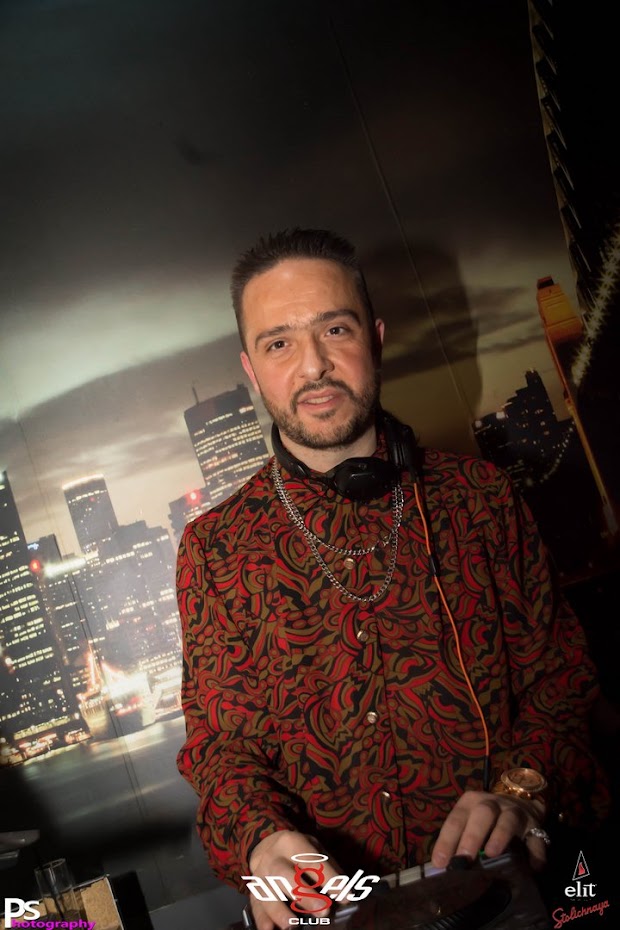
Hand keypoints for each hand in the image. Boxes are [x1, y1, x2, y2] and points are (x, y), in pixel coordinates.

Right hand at [248, 830, 340, 929]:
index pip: (313, 861)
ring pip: (267, 893)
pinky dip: (262, 920)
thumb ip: (328, 869)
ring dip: (279, 911)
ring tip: (293, 925)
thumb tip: (345, 896)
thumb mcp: (313, 848)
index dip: (330, 879)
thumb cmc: (297, 852)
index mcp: (291, 842)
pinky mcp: (254, 892)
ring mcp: (260, 876)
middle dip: (304, 894)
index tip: (346, 896)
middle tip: (323, 910)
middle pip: (285, 875)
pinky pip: (256, 906)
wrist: (265, 845)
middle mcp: (273, 858)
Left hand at [431, 790, 546, 871]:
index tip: (440, 863)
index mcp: (470, 803)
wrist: (519, 802)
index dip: (447, 840)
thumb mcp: (468, 820)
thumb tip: (442, 867)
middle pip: (482, 814)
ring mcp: (514, 812)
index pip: (456, 819)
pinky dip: (535, 852)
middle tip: (464, 860)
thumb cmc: (485, 819)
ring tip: (493, 854)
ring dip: (500, 836)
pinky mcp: (535, 825)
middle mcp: (492, 803)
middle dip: (472, 836)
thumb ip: (458, 839)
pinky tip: (532, 868)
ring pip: (508, 820)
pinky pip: (537, 838)